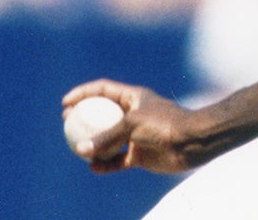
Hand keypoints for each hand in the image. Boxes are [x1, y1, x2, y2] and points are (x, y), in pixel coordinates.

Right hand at [62, 79, 202, 174]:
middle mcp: (133, 114)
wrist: (191, 142)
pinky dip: (106, 164)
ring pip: (108, 139)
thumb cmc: (164, 124)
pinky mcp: (139, 154)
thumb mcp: (132, 124)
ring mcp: (136, 135)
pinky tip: (93, 167)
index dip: (83, 93)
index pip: (103, 90)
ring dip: (93, 145)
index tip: (65, 103)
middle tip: (67, 125)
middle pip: (102, 114)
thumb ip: (106, 136)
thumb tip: (81, 149)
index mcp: (133, 97)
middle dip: (83, 118)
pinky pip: (117, 160)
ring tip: (77, 149)